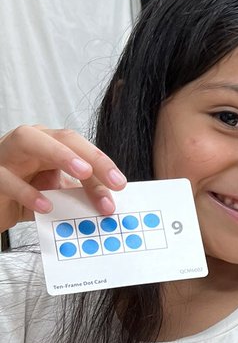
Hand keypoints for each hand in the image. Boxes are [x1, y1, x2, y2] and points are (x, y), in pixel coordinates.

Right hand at [0, 125, 125, 234]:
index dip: (102, 163)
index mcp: (47, 144)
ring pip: (28, 141)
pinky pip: (7, 178)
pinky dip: (27, 192)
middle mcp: (28, 143)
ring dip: (59, 154)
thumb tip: (109, 202)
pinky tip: (45, 205)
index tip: (120, 185)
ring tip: (83, 172)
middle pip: (62, 137)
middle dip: (90, 156)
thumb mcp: (56, 194)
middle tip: (113, 180)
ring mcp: (6, 155)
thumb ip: (78, 193)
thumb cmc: (22, 195)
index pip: (79, 146)